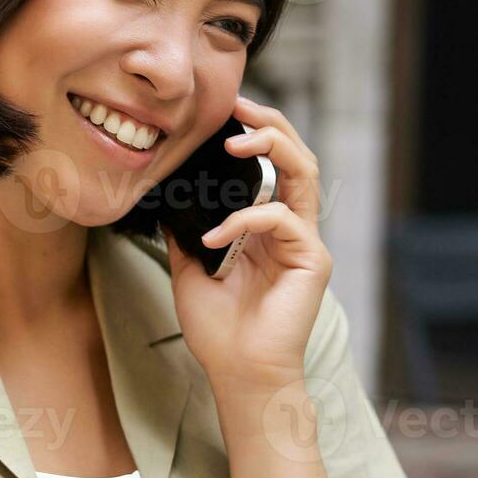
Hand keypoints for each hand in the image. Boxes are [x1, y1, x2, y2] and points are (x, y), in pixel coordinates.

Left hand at [162, 95, 331, 392]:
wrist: (238, 372)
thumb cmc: (218, 328)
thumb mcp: (189, 268)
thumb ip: (185, 231)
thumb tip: (165, 199)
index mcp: (266, 227)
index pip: (271, 166)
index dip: (254, 133)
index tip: (224, 113)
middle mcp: (291, 228)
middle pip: (297, 157)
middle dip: (270, 124)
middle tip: (237, 105)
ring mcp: (305, 242)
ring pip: (305, 174)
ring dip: (272, 148)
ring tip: (236, 143)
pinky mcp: (312, 260)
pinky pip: (281, 219)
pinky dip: (244, 220)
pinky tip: (214, 238)